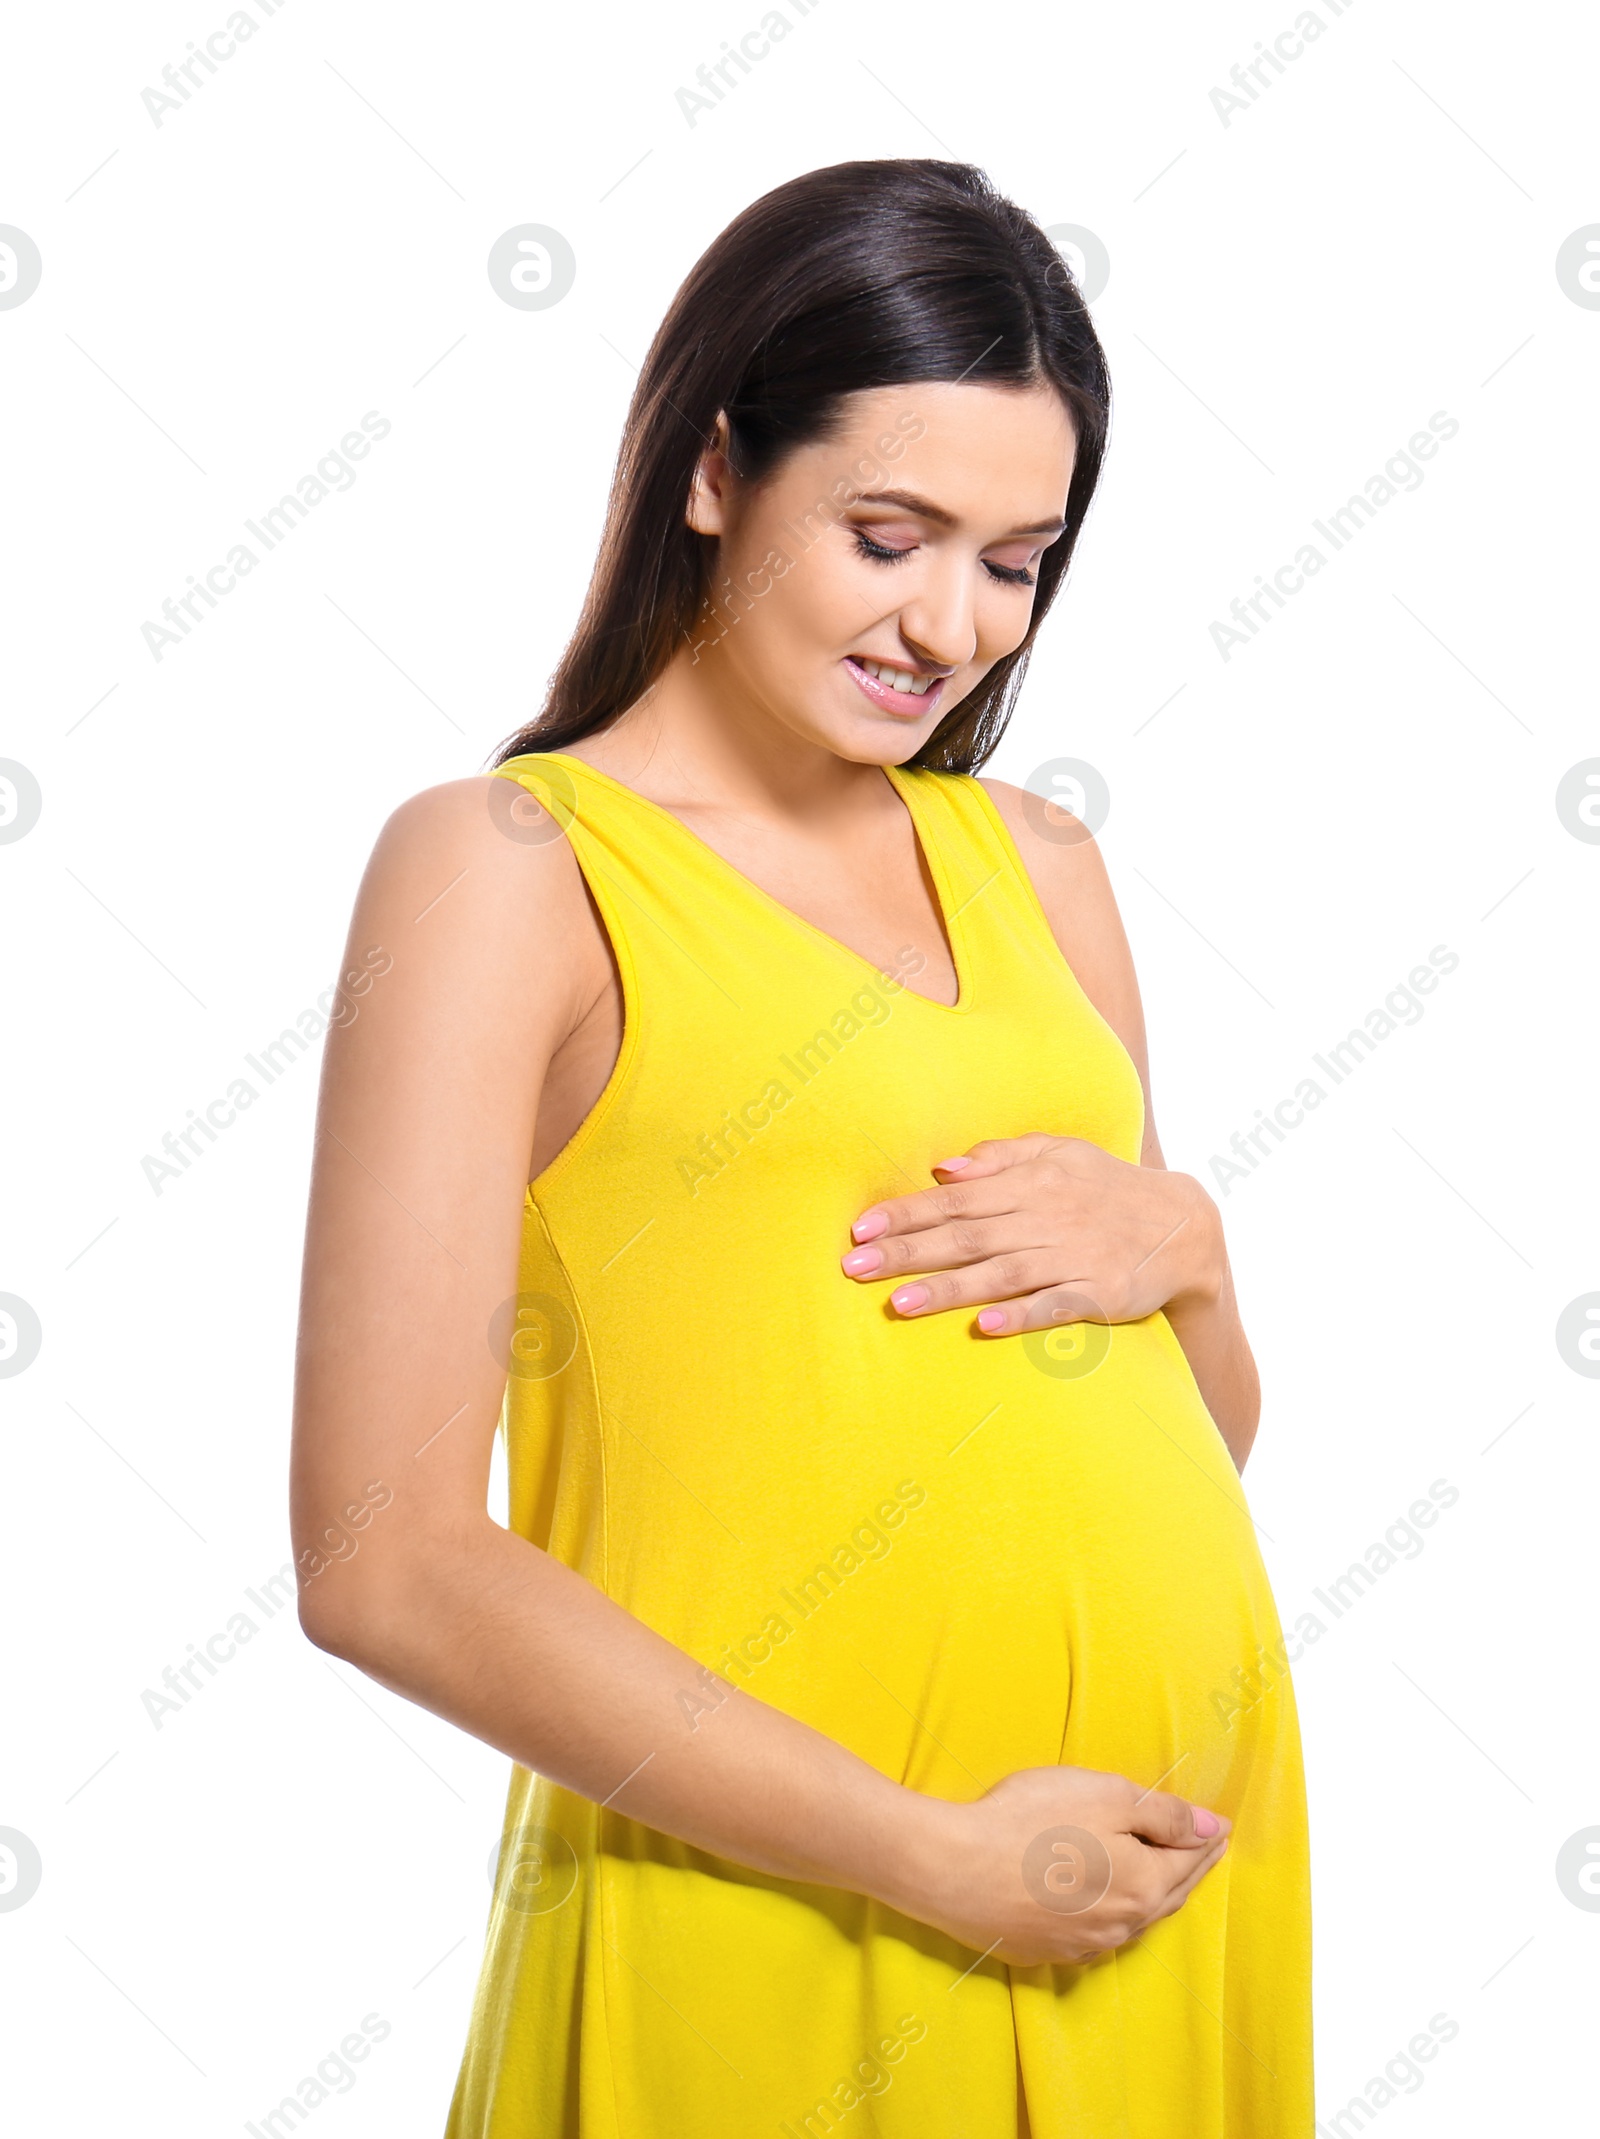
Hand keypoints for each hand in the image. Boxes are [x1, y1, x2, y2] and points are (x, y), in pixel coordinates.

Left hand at [840, 1133, 1221, 1333]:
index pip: (955, 1198)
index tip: (860, 1228)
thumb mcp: (1061, 1153)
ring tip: (900, 1303)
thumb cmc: (1107, 1187)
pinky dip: (1023, 1316)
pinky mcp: (1101, 1293)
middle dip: (907, 1251)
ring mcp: (1072, 1257)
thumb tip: (944, 1166)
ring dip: (949, 1288)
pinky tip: (988, 1327)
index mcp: (1030, 1183)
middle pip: (965, 1235)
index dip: (906, 1212)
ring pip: (1000, 1273)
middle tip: (853, 1268)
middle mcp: (1044, 1218)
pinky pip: (1056, 1307)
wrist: (1187, 1226)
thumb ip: (1002, 1157)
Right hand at [881, 1764, 1230, 1965]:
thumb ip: (1164, 1813)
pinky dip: (1109, 1913)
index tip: (1220, 1829)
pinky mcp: (1044, 1950)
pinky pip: (1093, 1932)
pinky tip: (1100, 1903)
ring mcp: (1082, 1944)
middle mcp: (1121, 1924)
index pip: (1188, 1859)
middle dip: (1186, 1869)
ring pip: (1131, 1918)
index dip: (1205, 1840)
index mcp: (1144, 1884)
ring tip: (1159, 1876)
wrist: (954, 1868)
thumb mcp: (1106, 1795)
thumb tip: (1212, 1828)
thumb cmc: (1031, 1821)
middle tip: (1203, 1852)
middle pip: (1166, 1894)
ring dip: (1150, 1895)